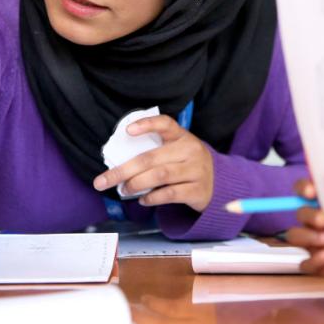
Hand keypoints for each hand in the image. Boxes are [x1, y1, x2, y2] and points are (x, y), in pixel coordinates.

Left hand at [93, 115, 213, 211]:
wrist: (220, 183)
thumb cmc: (188, 164)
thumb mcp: (177, 150)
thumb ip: (156, 151)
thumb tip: (119, 164)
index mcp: (182, 136)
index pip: (165, 124)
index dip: (147, 125)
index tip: (128, 130)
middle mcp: (190, 150)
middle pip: (151, 158)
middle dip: (123, 170)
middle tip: (103, 181)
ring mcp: (196, 170)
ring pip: (160, 176)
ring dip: (136, 184)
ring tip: (124, 190)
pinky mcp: (198, 190)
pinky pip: (170, 194)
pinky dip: (152, 198)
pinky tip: (143, 200)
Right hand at [283, 179, 323, 278]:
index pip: (305, 190)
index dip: (304, 188)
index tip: (312, 192)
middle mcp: (317, 221)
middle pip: (300, 213)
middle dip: (310, 215)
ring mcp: (315, 243)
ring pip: (295, 235)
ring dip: (307, 236)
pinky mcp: (318, 265)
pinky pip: (305, 263)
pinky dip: (313, 260)